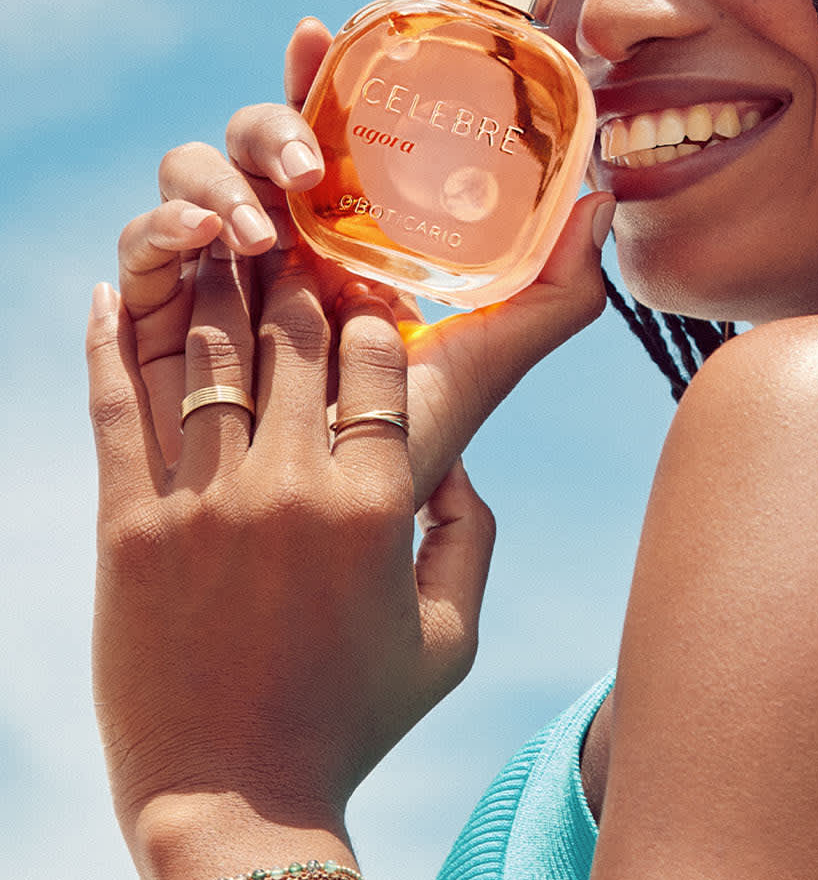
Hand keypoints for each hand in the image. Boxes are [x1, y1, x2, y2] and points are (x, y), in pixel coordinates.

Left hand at [88, 250, 494, 875]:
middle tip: (295, 256)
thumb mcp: (453, 633)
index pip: (380, 357)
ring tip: (220, 252)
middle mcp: (292, 487)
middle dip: (300, 282)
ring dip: (218, 291)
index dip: (375, 315)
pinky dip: (110, 345)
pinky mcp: (130, 528)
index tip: (369, 303)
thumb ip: (471, 533)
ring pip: (211, 354)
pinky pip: (116, 411)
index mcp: (377, 505)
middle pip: (297, 338)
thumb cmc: (355, 718)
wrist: (235, 802)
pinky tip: (113, 294)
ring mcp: (203, 502)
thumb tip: (455, 461)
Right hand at [142, 16, 613, 501]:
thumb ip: (556, 285)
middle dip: (271, 128)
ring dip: (215, 180)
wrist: (344, 516)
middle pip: (252, 135)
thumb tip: (604, 200)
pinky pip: (141, 248)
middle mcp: (278, 225)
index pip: (324, 124)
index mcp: (345, 219)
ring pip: (188, 171)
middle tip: (312, 173)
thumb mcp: (491, 351)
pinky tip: (203, 244)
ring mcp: (218, 262)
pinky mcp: (165, 308)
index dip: (316, 72)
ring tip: (261, 232)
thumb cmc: (413, 425)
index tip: (315, 31)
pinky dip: (160, 229)